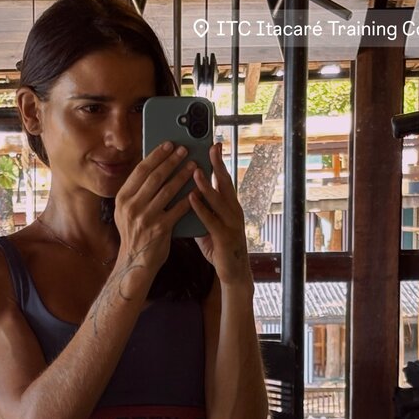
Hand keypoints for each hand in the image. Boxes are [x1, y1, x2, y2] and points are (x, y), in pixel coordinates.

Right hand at [114, 142, 196, 273]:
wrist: (136, 262)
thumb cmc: (135, 234)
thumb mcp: (127, 211)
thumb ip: (136, 192)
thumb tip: (152, 167)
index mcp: (122, 198)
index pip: (141, 170)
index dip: (156, 155)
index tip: (168, 144)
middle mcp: (131, 206)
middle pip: (155, 177)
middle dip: (172, 161)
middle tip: (184, 150)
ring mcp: (145, 218)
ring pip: (168, 190)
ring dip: (183, 175)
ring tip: (194, 165)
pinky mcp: (160, 229)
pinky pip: (178, 208)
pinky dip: (189, 198)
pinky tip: (198, 189)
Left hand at [189, 143, 252, 286]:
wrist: (233, 273)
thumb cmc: (220, 247)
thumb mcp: (209, 225)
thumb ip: (200, 210)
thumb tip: (184, 196)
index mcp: (230, 206)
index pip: (225, 180)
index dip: (219, 163)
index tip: (213, 146)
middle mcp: (234, 211)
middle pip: (226, 183)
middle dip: (218, 165)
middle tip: (210, 148)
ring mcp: (231, 224)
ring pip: (219, 200)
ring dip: (207, 184)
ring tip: (194, 171)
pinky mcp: (225, 238)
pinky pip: (211, 220)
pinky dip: (201, 208)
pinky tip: (191, 199)